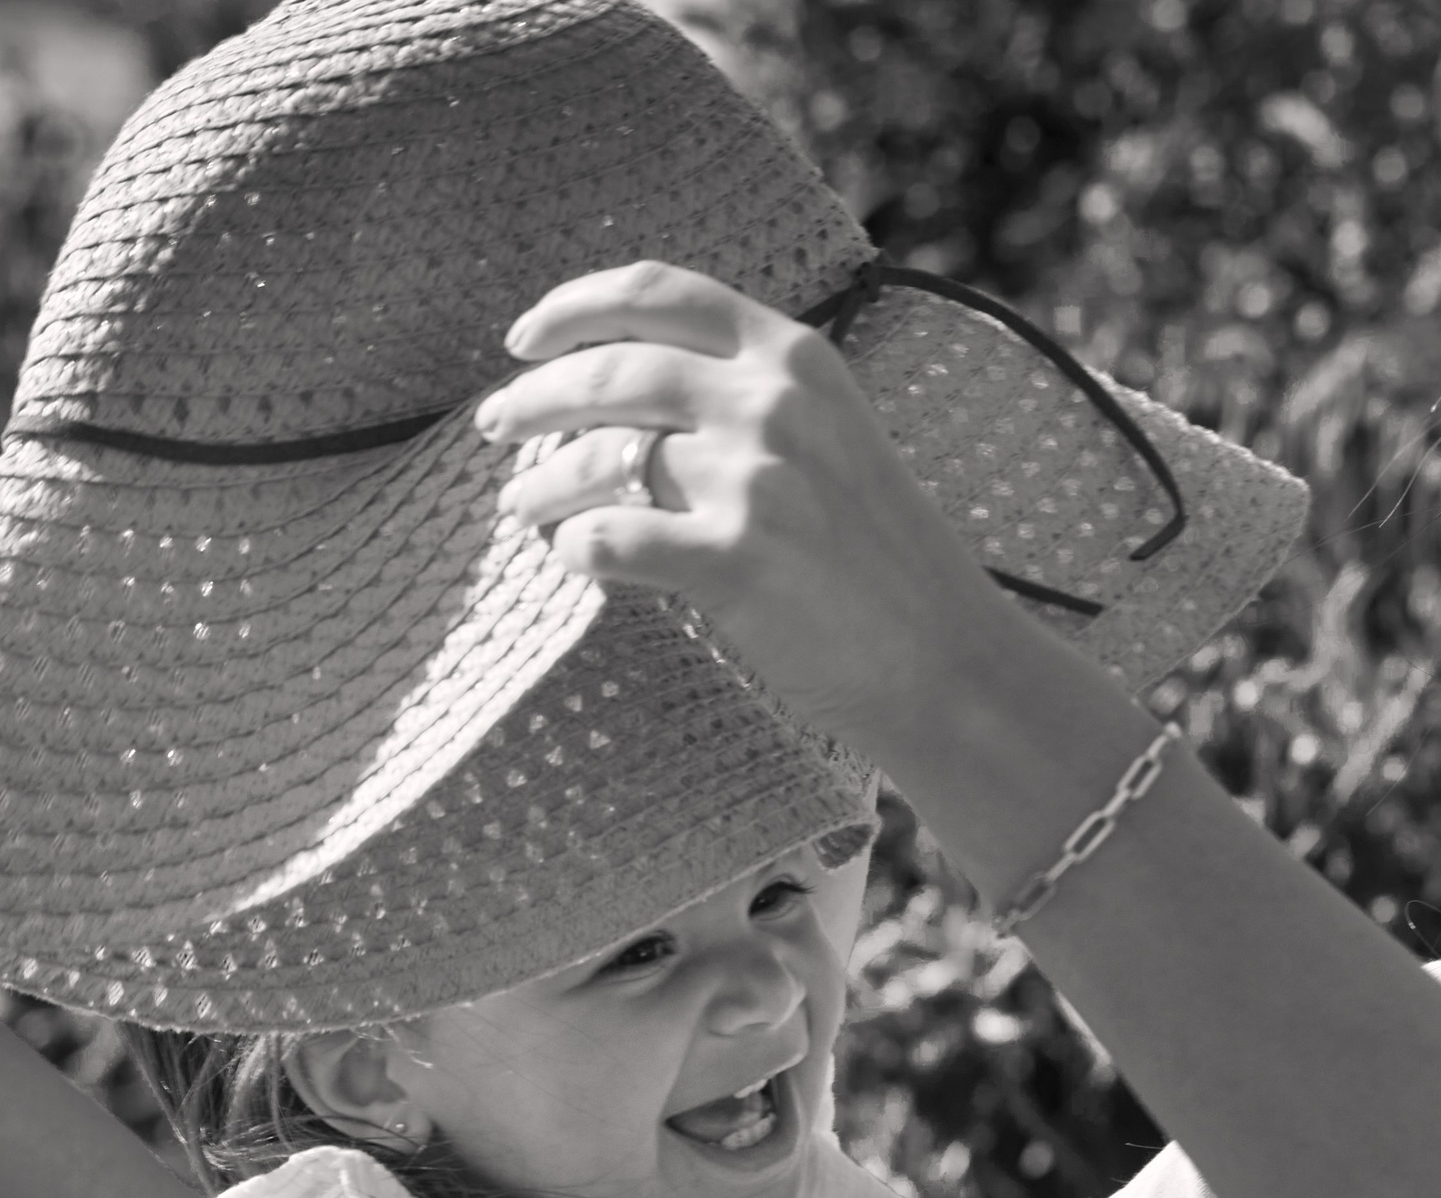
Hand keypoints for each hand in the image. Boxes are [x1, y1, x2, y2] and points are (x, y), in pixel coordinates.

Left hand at [476, 262, 1007, 759]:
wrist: (948, 660)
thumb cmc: (882, 560)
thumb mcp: (836, 438)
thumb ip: (753, 399)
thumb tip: (621, 389)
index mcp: (798, 358)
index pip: (661, 294)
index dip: (574, 307)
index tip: (525, 338)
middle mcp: (775, 404)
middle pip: (613, 371)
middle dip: (532, 396)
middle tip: (493, 424)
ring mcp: (757, 480)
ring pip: (598, 458)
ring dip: (540, 483)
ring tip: (520, 507)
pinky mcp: (736, 559)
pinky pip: (609, 541)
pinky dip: (576, 550)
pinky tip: (578, 560)